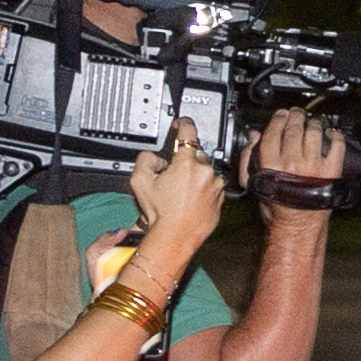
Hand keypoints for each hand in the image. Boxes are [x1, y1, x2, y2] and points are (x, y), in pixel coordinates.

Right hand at [130, 121, 225, 249]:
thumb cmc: (160, 213)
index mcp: (187, 163)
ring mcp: (216, 185)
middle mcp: (206, 171)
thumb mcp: (139, 181)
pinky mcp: (221, 197)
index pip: (188, 132)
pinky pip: (212, 186)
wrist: (176, 237)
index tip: (181, 123)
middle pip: (195, 155)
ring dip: (194, 176)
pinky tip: (190, 200)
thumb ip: (145, 159)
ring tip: (180, 193)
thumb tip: (155, 157)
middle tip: (170, 177)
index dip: (182, 124)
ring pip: (204, 171)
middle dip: (183, 161)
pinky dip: (202, 189)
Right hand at [246, 106, 348, 200]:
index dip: (278, 118)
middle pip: (294, 128)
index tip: (281, 114)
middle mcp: (292, 163)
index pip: (274, 131)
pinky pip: (336, 146)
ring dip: (313, 123)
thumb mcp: (253, 182)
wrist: (297, 225)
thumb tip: (254, 136)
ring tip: (312, 122)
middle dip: (296, 117)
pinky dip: (335, 136)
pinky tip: (332, 133)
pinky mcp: (331, 171)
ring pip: (314, 132)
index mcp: (271, 164)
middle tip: (297, 114)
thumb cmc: (276, 206)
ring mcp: (313, 166)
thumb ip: (249, 157)